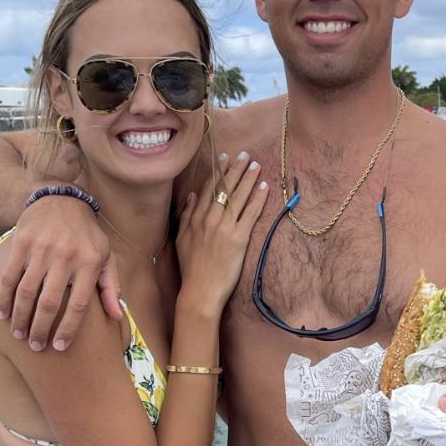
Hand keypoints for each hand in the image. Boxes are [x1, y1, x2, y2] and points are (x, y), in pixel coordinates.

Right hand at [0, 192, 119, 351]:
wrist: (60, 198)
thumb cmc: (87, 234)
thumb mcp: (106, 256)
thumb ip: (111, 286)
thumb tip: (117, 316)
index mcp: (89, 263)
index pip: (78, 305)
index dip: (68, 329)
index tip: (60, 347)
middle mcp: (65, 257)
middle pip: (50, 303)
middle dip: (40, 329)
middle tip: (36, 347)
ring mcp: (41, 249)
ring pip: (27, 292)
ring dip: (21, 318)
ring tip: (19, 335)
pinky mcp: (21, 244)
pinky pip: (10, 276)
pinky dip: (4, 298)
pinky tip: (3, 314)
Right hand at [175, 152, 268, 311]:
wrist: (200, 290)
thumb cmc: (191, 268)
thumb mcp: (181, 239)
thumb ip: (186, 215)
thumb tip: (191, 196)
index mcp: (196, 218)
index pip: (209, 188)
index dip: (218, 171)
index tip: (225, 158)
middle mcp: (210, 218)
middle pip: (225, 188)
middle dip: (236, 169)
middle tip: (245, 155)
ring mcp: (225, 227)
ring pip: (238, 196)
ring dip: (248, 178)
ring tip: (256, 165)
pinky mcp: (239, 238)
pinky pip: (251, 213)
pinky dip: (258, 198)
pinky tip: (264, 187)